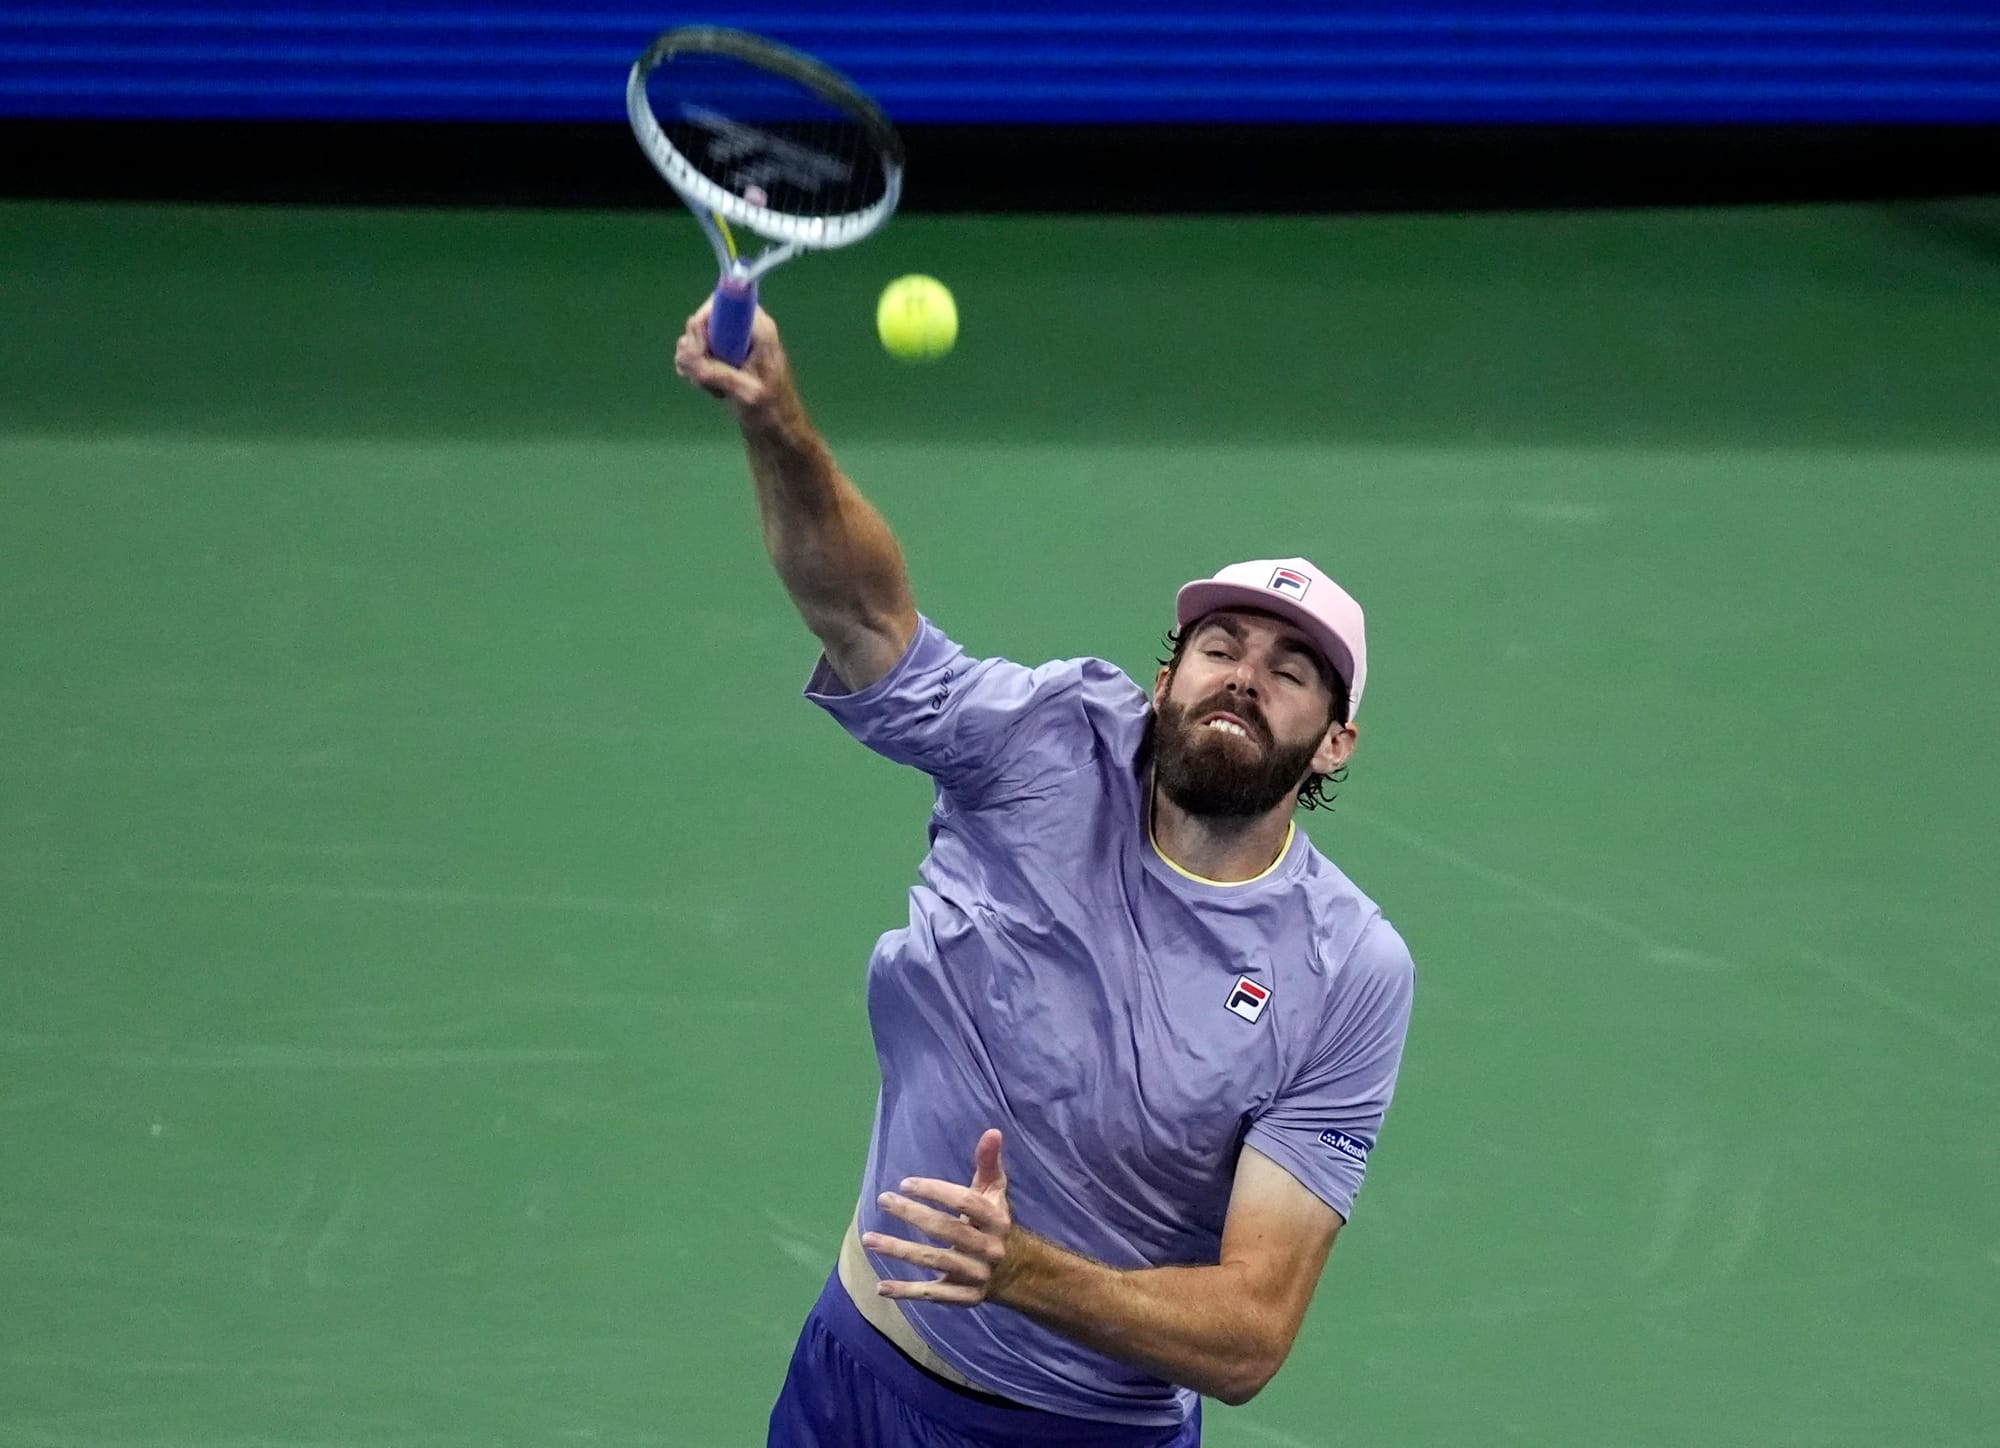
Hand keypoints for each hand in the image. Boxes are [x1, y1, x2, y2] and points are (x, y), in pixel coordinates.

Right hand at [672, 299, 796, 424]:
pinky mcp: (727, 356)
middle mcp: (745, 328)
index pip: (719, 303)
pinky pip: (699, 354)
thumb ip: (714, 371)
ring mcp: (735, 342)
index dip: (703, 324)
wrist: (779, 433)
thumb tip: (683, 353)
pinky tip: (712, 391)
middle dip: (696, 349)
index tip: (701, 352)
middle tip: (706, 376)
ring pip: (697, 340)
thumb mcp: (744, 392)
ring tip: (714, 388)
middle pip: (703, 321)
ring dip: (696, 365)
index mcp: (758, 328)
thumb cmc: (771, 413)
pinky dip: (698, 372)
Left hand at [864, 1129, 1016, 1305]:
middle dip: (913, 1214)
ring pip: (933, 1262)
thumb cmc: (993, 1220)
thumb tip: (992, 1131)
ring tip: (868, 1239)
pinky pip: (932, 1295)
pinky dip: (906, 1292)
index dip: (935, 1191)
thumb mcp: (995, 1191)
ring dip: (899, 1250)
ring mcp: (976, 1275)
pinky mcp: (964, 1297)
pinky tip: (880, 1287)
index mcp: (997, 1219)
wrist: (1016, 1270)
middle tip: (883, 1200)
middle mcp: (989, 1248)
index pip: (965, 1203)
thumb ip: (988, 1163)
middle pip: (946, 1230)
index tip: (906, 1183)